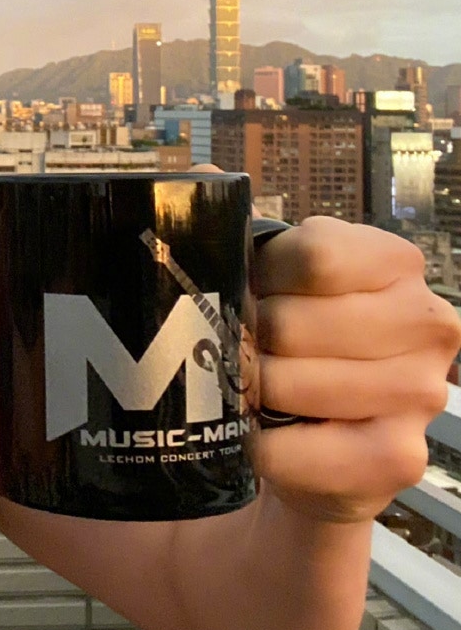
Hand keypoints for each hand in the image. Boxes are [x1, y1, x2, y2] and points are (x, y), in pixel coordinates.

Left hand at [252, 215, 460, 522]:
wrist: (310, 438)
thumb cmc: (288, 338)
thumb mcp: (269, 272)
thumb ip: (234, 219)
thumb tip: (202, 175)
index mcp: (394, 260)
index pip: (314, 254)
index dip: (260, 276)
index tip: (248, 290)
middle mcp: (426, 320)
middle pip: (294, 323)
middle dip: (246, 342)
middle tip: (236, 351)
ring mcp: (422, 390)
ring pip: (295, 385)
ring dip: (251, 394)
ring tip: (247, 390)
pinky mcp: (401, 455)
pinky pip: (307, 451)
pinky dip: (266, 448)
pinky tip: (259, 438)